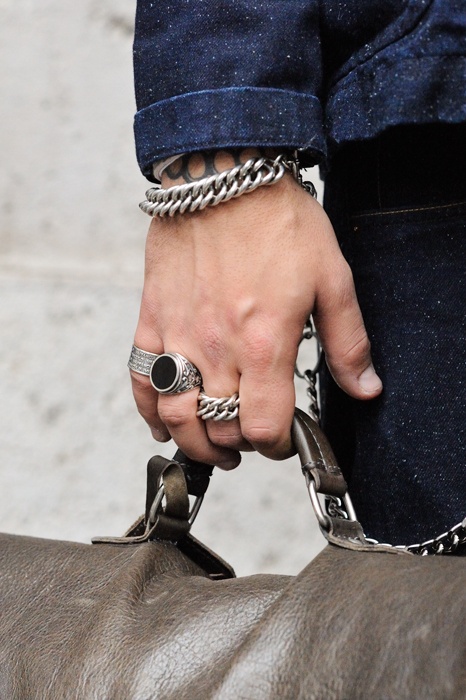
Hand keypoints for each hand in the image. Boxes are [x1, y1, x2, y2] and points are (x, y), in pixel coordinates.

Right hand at [130, 152, 381, 468]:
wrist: (223, 176)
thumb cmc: (278, 222)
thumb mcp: (332, 280)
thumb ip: (348, 342)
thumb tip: (365, 388)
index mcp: (265, 344)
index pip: (264, 427)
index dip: (279, 445)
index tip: (285, 438)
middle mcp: (217, 348)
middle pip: (221, 428)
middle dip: (242, 444)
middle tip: (254, 436)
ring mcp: (179, 336)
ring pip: (176, 415)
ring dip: (195, 442)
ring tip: (214, 444)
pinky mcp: (153, 319)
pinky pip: (141, 379)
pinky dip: (149, 410)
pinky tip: (164, 422)